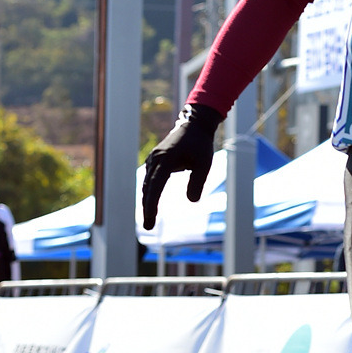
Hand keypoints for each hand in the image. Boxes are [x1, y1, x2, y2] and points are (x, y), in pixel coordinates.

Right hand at [141, 103, 221, 229]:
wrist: (194, 125)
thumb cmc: (201, 144)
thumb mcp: (204, 163)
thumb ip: (198, 182)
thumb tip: (192, 201)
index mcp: (166, 159)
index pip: (156, 185)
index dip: (152, 204)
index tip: (150, 218)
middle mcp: (155, 159)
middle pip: (148, 188)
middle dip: (147, 208)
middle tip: (148, 227)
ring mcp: (153, 159)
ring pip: (147, 184)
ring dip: (147, 202)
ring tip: (149, 221)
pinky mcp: (155, 160)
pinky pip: (150, 179)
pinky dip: (149, 192)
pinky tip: (150, 204)